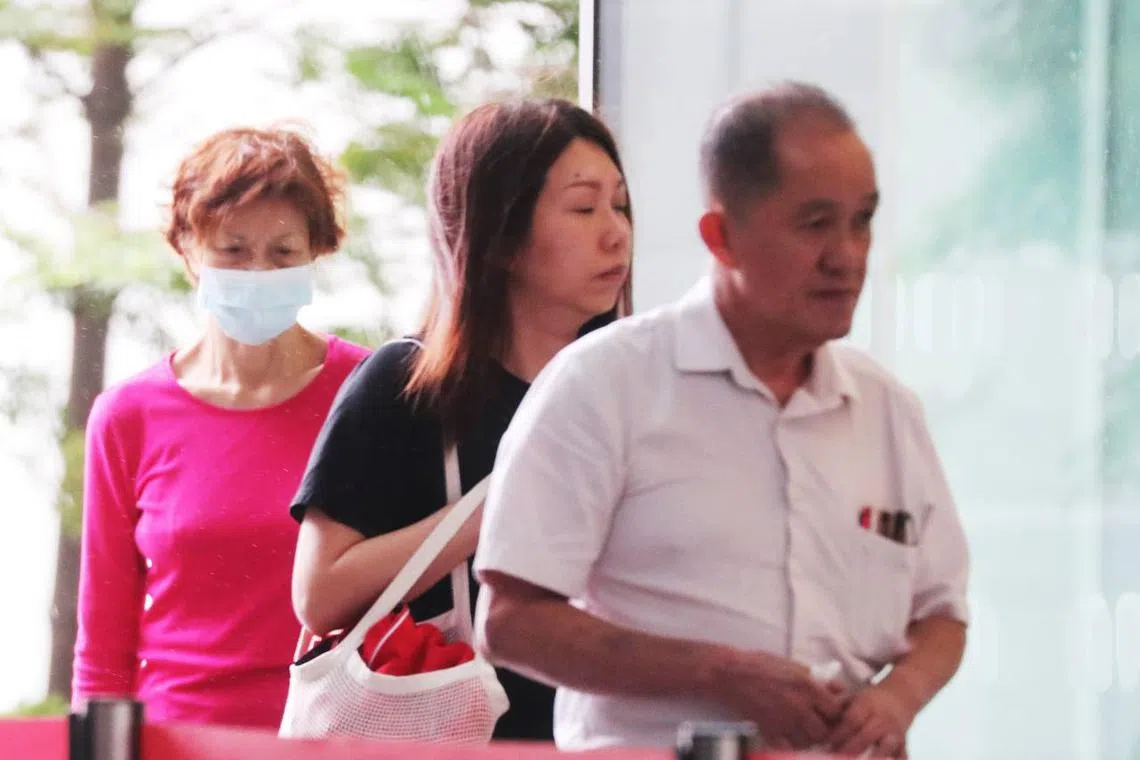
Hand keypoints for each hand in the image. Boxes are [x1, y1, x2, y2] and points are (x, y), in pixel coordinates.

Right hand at [718, 651, 848, 748]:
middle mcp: (800, 707)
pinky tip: (788, 736)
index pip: (836, 710)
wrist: (732, 674)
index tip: (829, 710)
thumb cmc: (761, 665)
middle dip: (823, 728)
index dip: (834, 712)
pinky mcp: (769, 731)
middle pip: (824, 731)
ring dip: (808, 738)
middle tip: (817, 722)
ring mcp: (784, 722)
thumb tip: (837, 688)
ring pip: (808, 742)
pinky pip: (788, 748)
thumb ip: (817, 678)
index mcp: (809, 688)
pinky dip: (790, 745)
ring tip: (803, 729)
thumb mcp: (793, 665)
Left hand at [826, 681, 915, 756]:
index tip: (825, 745)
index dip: (838, 734)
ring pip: (886, 747)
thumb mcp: (853, 697)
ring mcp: (895, 732)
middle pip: (866, 735)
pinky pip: (902, 756)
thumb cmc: (869, 701)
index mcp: (866, 705)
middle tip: (834, 758)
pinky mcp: (904, 744)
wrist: (901, 697)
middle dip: (850, 749)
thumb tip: (815, 710)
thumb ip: (835, 705)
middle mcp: (882, 718)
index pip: (851, 720)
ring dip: (873, 758)